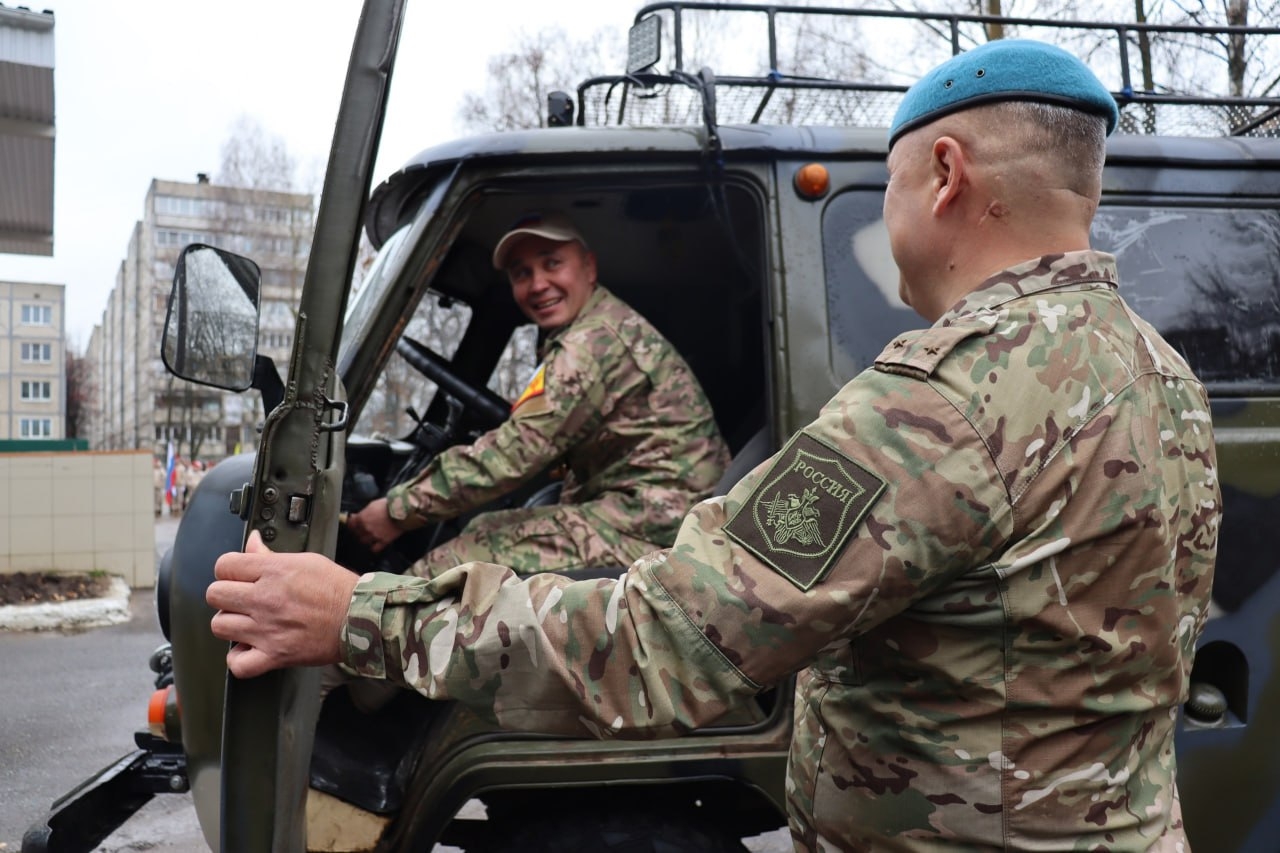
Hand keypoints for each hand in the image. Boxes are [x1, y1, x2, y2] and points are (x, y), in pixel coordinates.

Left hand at [207, 530, 359, 678]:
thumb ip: (271, 555)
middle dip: (226, 595)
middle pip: (215, 594)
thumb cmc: (337, 589)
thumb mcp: (306, 561)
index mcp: (274, 572)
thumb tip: (252, 542)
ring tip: (246, 623)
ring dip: (231, 624)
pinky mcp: (275, 655)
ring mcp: (268, 629)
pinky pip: (238, 664)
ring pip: (220, 626)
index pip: (224, 566)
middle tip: (241, 599)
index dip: (228, 570)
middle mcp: (266, 599)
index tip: (237, 576)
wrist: (361, 619)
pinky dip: (239, 659)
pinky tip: (249, 649)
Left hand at [345, 498, 403, 553]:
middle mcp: (366, 528)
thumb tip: (355, 516)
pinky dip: (374, 547)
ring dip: (365, 539)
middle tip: (362, 529)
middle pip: (357, 534)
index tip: (353, 524)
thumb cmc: (388, 505)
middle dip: (359, 532)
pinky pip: (375, 548)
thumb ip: (363, 512)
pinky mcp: (384, 541)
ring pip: (364, 541)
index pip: (351, 524)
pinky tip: (375, 545)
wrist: (402, 510)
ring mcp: (374, 536)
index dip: (352, 524)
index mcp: (362, 518)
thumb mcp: (373, 504)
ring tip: (369, 536)